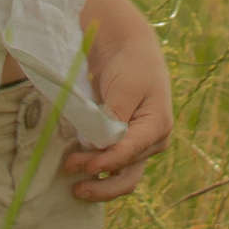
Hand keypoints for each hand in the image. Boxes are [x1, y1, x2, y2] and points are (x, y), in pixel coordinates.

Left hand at [61, 0, 174, 200]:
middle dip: (101, 181)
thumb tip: (100, 148)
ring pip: (121, 176)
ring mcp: (139, 145)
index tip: (88, 166)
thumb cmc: (130, 64)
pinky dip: (97, 170)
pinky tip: (79, 167)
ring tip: (72, 176)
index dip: (109, 162)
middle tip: (73, 178)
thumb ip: (115, 120)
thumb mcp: (124, 89)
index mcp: (157, 126)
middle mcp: (152, 141)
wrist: (128, 47)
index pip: (131, 152)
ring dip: (98, 181)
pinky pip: (114, 166)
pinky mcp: (125, 143)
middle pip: (128, 174)